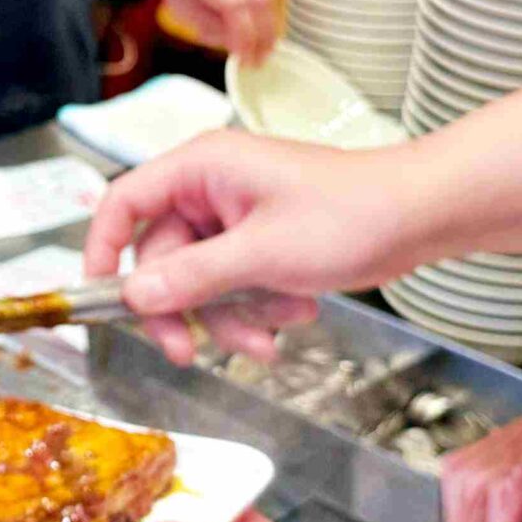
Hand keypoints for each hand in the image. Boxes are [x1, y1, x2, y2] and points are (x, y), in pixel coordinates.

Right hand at [82, 130, 421, 362]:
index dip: (102, 249)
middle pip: (161, 258)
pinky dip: (257, 306)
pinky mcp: (261, 241)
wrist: (420, 217)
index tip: (101, 299)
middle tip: (188, 354)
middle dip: (186, 308)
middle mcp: (211, 188)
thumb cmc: (349, 216)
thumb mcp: (260, 254)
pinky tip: (295, 312)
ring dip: (231, 315)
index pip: (124, 202)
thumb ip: (190, 277)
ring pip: (200, 280)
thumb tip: (132, 296)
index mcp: (201, 168)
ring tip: (273, 333)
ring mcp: (237, 216)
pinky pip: (234, 283)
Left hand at [147, 0, 278, 64]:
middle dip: (265, 35)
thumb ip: (206, 26)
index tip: (247, 58)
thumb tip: (238, 46)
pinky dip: (257, 2)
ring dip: (263, 23)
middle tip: (260, 59)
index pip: (233, 4)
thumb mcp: (175, 0)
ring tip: (250, 38)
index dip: (244, 35)